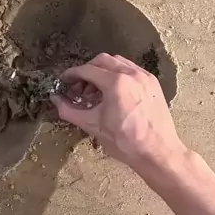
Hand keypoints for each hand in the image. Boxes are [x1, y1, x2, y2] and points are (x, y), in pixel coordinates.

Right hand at [51, 53, 186, 171]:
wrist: (157, 153)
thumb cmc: (126, 143)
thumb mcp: (92, 126)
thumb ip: (70, 110)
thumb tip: (56, 100)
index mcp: (116, 83)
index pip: (87, 70)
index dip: (71, 75)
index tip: (64, 81)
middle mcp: (132, 74)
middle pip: (101, 61)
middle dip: (86, 72)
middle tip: (78, 88)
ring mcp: (144, 77)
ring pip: (117, 63)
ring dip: (102, 72)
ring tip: (95, 92)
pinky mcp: (152, 84)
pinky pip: (131, 70)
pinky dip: (117, 75)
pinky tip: (112, 94)